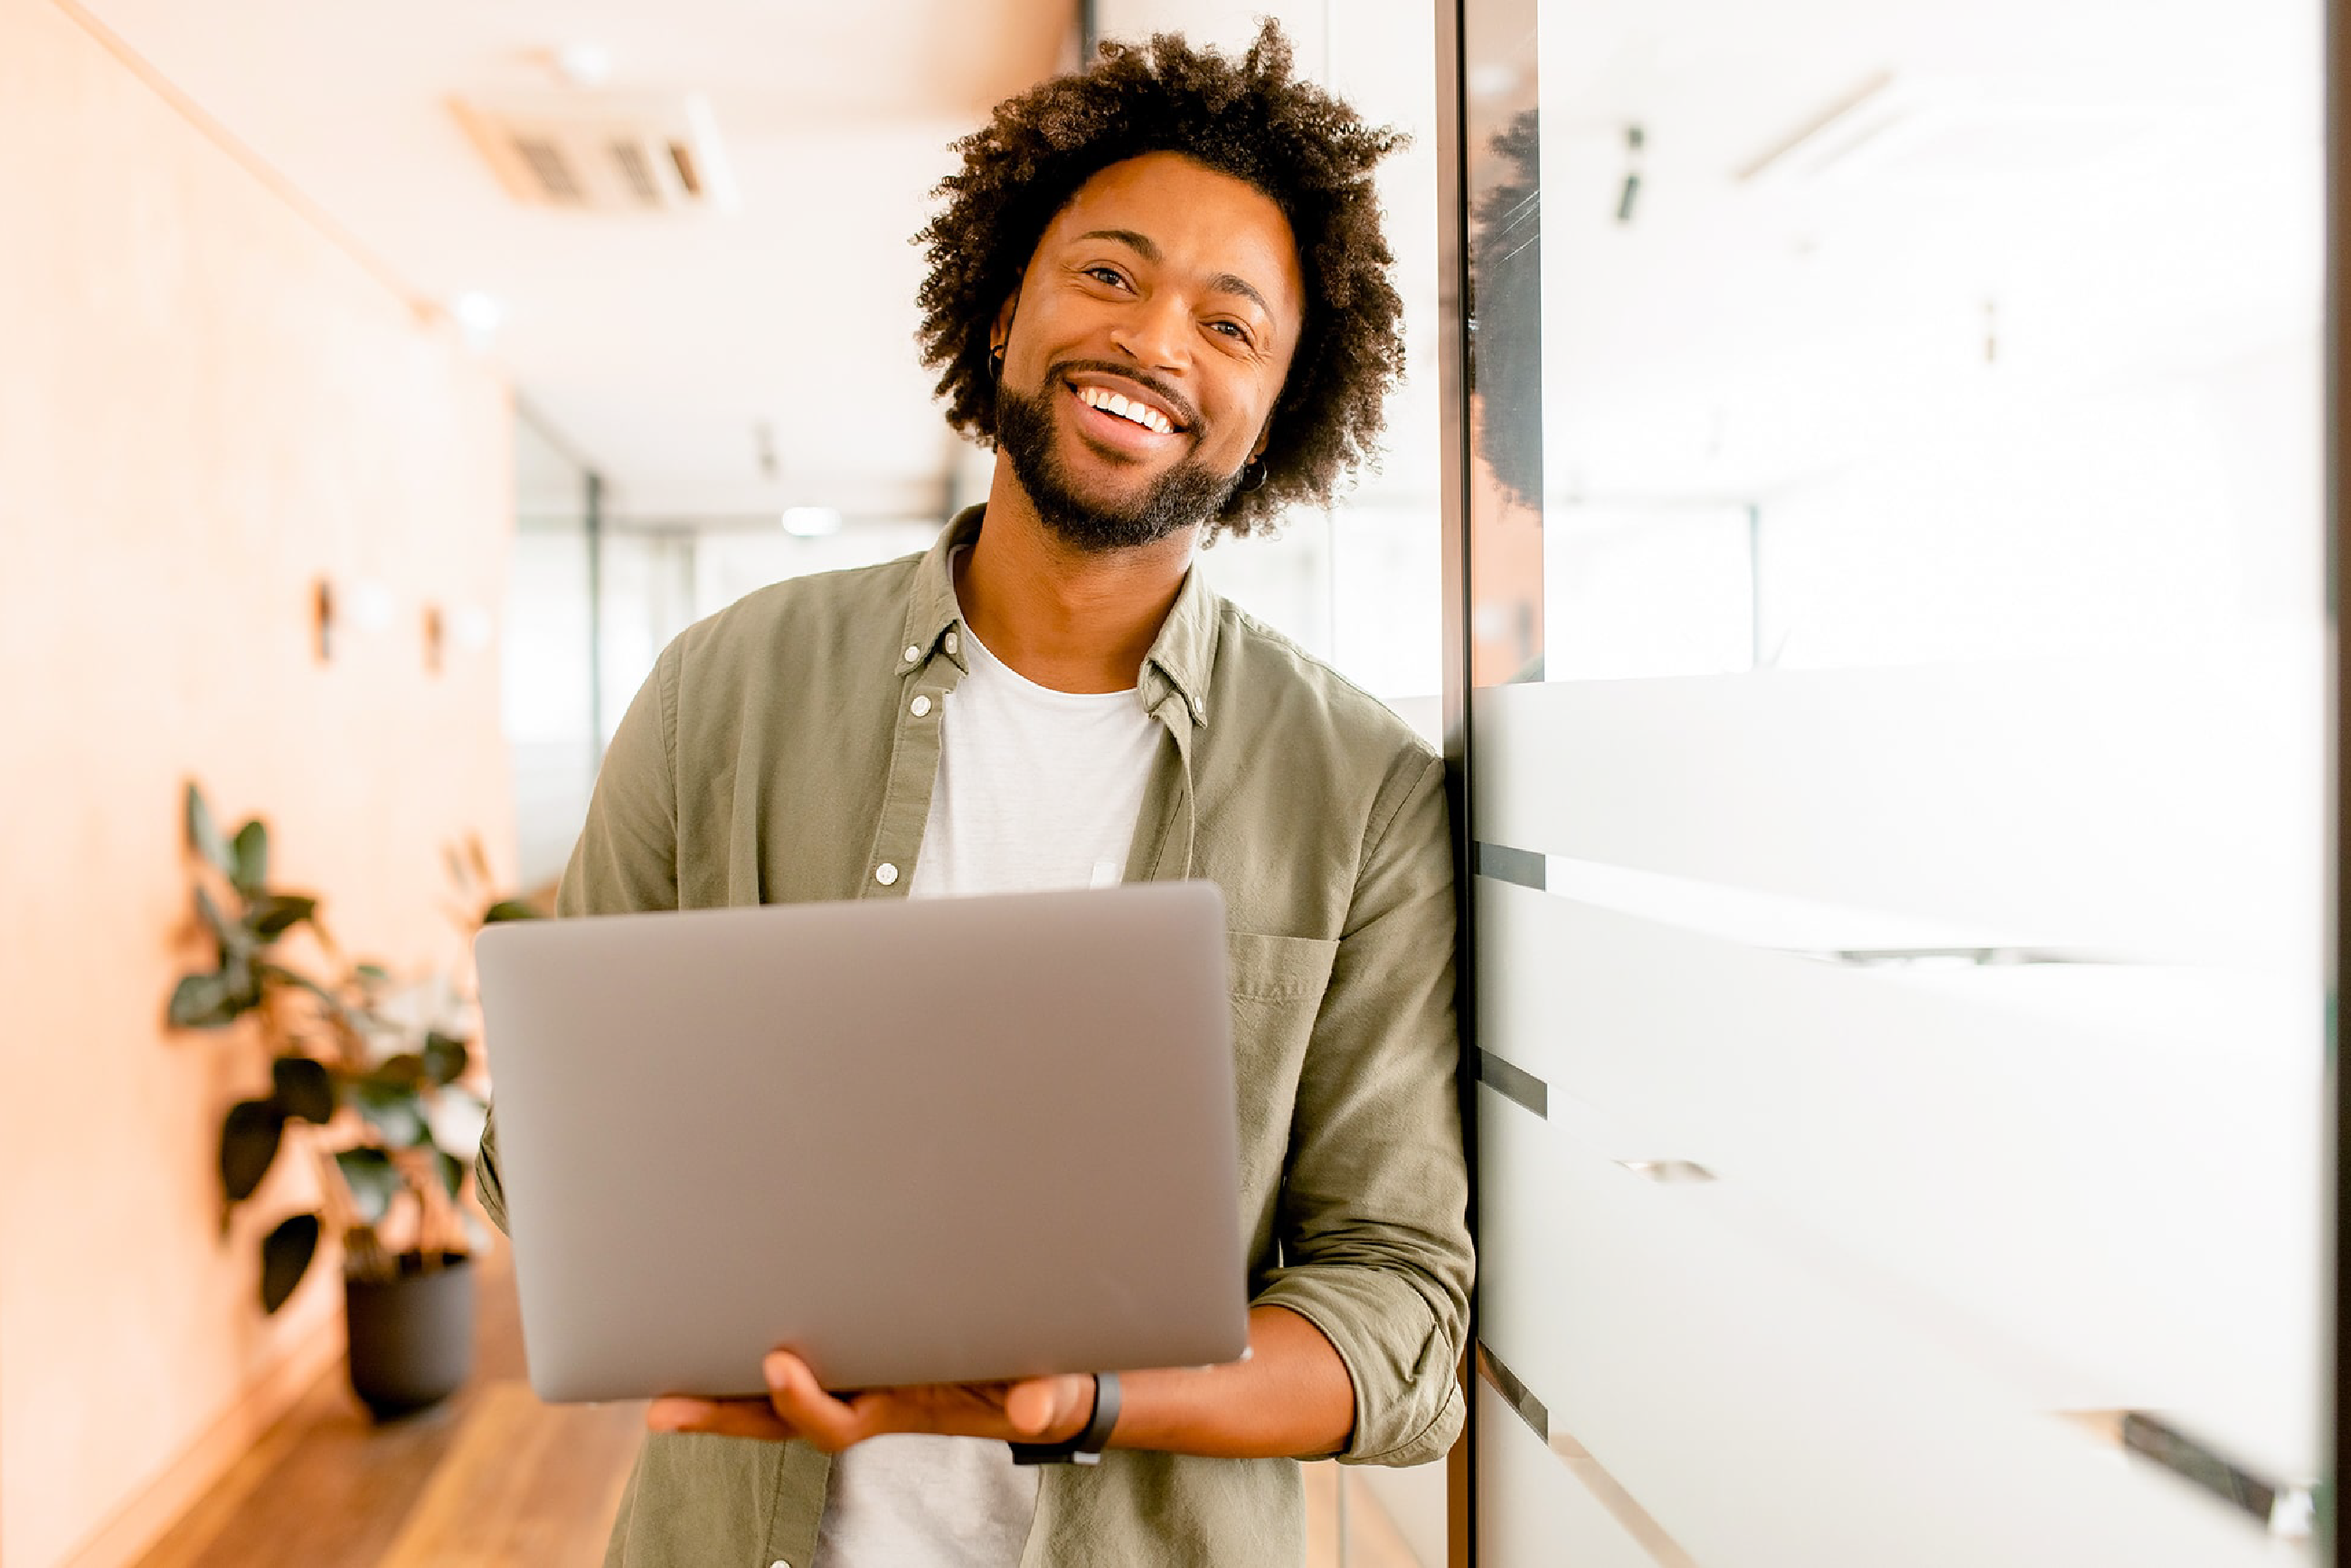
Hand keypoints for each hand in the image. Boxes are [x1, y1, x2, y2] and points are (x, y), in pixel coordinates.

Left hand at [646, 1350, 1098, 1452]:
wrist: (1052, 1370)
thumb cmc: (1047, 1380)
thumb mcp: (1055, 1390)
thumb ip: (1046, 1398)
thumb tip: (1034, 1405)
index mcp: (904, 1407)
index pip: (839, 1423)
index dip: (803, 1403)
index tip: (779, 1365)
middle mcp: (870, 1390)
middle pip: (782, 1415)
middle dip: (724, 1413)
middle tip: (664, 1410)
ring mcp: (864, 1363)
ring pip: (781, 1377)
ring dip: (723, 1373)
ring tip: (663, 1367)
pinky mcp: (866, 1326)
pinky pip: (806, 1336)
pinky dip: (760, 1324)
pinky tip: (720, 1304)